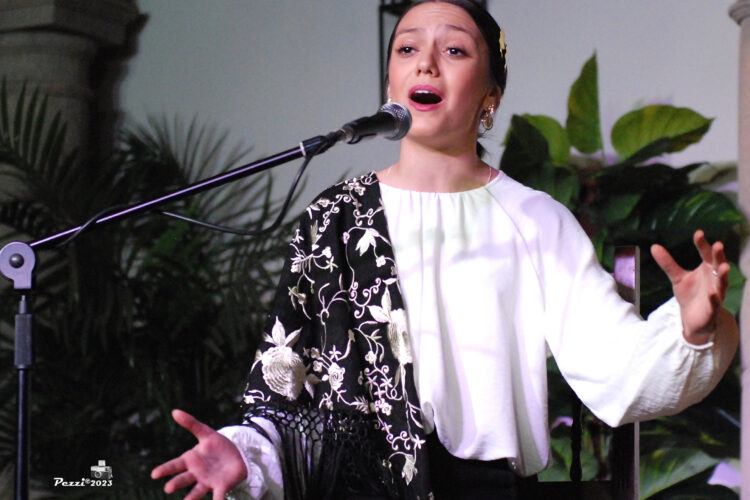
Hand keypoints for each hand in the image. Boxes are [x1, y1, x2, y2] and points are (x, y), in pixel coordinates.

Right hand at [151, 409, 246, 499]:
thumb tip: (174, 411)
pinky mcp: (221, 487)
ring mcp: (207, 481)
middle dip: (176, 483)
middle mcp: (196, 473)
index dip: (165, 469)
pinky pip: (218, 496)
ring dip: (191, 497)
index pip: (175, 465)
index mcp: (190, 460)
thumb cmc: (217, 446)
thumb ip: (191, 424)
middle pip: (184, 479)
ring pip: (197, 491)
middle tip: (168, 488)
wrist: (237, 454)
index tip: (154, 474)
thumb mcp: (206, 433)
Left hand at [651, 230, 729, 344]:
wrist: (692, 319)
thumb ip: (668, 263)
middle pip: (718, 265)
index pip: (706, 254)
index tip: (698, 233)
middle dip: (719, 256)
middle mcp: (714, 279)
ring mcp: (716, 294)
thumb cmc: (690, 294)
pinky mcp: (712, 309)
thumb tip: (653, 246)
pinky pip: (715, 303)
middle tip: (718, 245)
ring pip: (722, 284)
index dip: (703, 244)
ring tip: (724, 266)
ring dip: (723, 275)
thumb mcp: (677, 277)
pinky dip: (715, 298)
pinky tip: (713, 293)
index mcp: (707, 269)